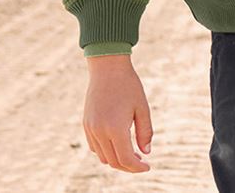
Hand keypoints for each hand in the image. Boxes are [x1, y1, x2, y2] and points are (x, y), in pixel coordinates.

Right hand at [83, 55, 153, 172]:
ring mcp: (90, 128)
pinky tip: (118, 144)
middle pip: (113, 161)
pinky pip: (94, 146)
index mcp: (115, 128)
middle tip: (141, 162)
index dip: (137, 167)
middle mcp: (100, 131)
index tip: (148, 166)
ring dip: (116, 160)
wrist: (107, 67)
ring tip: (132, 153)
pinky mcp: (86, 124)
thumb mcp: (142, 108)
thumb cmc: (128, 85)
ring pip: (103, 156)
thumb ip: (145, 132)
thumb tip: (146, 152)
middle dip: (128, 166)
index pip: (126, 159)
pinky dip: (106, 151)